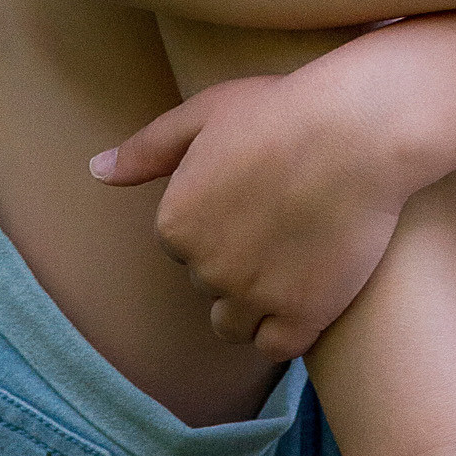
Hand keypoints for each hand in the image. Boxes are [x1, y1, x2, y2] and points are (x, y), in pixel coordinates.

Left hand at [89, 60, 409, 360]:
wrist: (359, 130)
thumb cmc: (283, 110)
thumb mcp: (203, 113)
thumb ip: (147, 149)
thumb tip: (96, 171)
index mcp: (175, 223)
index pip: (183, 244)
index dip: (220, 219)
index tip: (256, 192)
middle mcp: (205, 267)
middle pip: (211, 281)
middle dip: (237, 259)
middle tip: (283, 218)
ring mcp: (254, 296)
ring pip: (235, 322)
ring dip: (254, 302)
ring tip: (292, 262)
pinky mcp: (302, 316)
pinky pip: (276, 346)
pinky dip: (286, 328)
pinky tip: (307, 295)